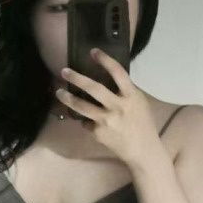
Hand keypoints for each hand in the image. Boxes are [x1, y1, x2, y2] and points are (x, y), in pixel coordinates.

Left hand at [55, 48, 158, 166]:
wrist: (143, 150)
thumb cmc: (143, 124)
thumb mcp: (139, 103)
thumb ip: (125, 92)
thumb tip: (108, 79)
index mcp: (131, 96)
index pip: (118, 73)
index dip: (105, 60)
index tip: (93, 52)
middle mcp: (118, 107)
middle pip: (94, 88)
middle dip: (77, 78)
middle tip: (64, 71)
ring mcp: (107, 120)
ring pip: (82, 107)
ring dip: (68, 98)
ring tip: (59, 92)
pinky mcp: (99, 132)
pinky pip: (87, 122)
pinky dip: (87, 121)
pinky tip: (89, 122)